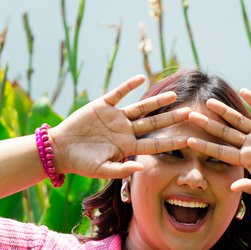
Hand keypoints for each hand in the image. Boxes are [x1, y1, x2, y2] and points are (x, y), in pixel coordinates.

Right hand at [49, 76, 190, 178]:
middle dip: (171, 119)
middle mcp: (125, 131)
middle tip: (190, 112)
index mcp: (127, 147)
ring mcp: (115, 118)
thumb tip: (140, 169)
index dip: (171, 142)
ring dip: (157, 102)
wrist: (60, 149)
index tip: (188, 140)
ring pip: (140, 108)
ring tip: (174, 95)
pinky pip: (118, 93)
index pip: (154, 144)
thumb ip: (121, 171)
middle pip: (153, 123)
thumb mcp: (101, 170)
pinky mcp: (102, 106)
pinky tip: (141, 78)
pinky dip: (128, 86)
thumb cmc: (80, 163)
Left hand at [186, 88, 250, 203]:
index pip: (220, 151)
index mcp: (246, 160)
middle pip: (224, 133)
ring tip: (209, 102)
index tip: (188, 140)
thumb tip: (232, 187)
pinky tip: (243, 91)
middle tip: (189, 115)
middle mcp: (250, 146)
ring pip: (239, 120)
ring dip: (225, 111)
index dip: (204, 146)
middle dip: (207, 124)